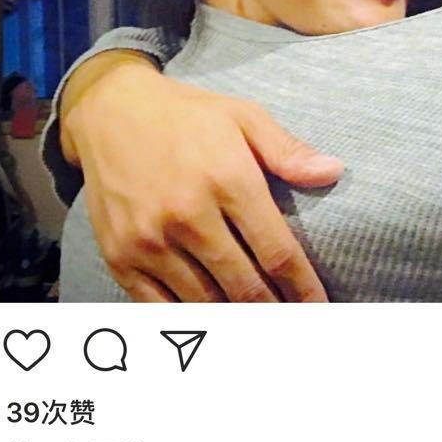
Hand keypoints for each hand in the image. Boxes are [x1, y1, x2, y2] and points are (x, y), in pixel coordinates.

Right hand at [64, 60, 340, 301]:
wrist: (108, 112)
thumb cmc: (186, 116)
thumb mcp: (242, 116)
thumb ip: (287, 150)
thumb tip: (332, 172)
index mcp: (227, 179)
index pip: (277, 252)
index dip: (303, 289)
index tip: (319, 308)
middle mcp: (187, 214)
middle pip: (245, 288)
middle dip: (277, 313)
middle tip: (296, 326)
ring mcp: (150, 240)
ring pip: (206, 304)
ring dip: (238, 322)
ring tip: (262, 329)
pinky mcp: (120, 257)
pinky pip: (162, 309)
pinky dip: (192, 323)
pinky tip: (214, 327)